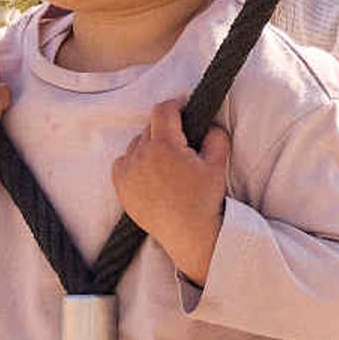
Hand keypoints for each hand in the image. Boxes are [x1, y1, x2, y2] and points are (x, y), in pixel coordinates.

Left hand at [113, 99, 233, 284]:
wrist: (189, 234)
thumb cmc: (204, 200)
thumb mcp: (218, 164)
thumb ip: (216, 136)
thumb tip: (209, 126)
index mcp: (164, 145)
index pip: (163, 110)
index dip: (176, 105)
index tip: (184, 109)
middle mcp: (141, 155)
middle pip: (150, 127)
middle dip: (166, 129)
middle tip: (182, 144)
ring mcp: (128, 171)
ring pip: (136, 144)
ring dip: (150, 146)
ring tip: (166, 163)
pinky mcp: (121, 187)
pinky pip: (122, 163)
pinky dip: (133, 162)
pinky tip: (149, 173)